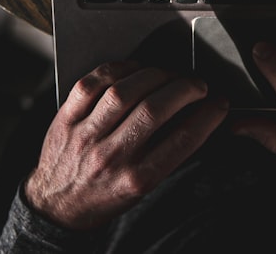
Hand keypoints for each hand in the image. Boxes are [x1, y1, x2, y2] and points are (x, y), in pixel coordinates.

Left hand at [24, 62, 228, 229]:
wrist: (57, 207)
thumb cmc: (103, 196)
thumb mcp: (143, 188)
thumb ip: (168, 156)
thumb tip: (197, 119)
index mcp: (135, 180)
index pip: (181, 140)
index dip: (207, 116)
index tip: (218, 103)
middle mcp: (110, 157)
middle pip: (154, 110)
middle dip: (185, 89)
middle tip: (196, 84)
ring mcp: (85, 136)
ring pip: (123, 92)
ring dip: (154, 75)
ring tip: (168, 74)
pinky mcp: (65, 120)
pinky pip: (91, 84)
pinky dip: (116, 70)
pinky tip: (132, 69)